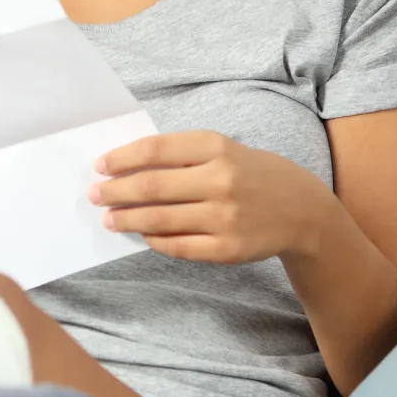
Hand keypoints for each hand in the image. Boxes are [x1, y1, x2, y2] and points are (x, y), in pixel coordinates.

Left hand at [91, 132, 332, 264]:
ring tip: (110, 218)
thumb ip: (181, 155)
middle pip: (152, 187)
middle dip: (116, 192)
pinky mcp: (228, 248)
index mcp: (216, 147)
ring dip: (127, 219)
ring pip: (160, 220)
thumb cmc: (250, 174)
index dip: (121, 158)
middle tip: (95, 195)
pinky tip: (143, 235)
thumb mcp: (223, 150)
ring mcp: (225, 217)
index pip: (155, 150)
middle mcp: (220, 180)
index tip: (100, 166)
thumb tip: (126, 168)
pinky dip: (155, 240)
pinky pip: (178, 246)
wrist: (301, 209)